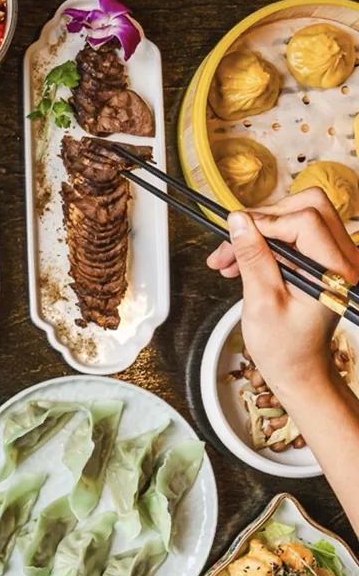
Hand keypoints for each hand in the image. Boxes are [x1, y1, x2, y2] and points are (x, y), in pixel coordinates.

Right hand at [206, 188, 358, 399]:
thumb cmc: (285, 347)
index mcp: (335, 271)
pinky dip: (269, 242)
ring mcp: (337, 258)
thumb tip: (239, 221)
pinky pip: (298, 234)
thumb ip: (253, 257)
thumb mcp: (261, 302)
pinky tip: (244, 261)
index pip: (304, 220)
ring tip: (229, 258)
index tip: (235, 236)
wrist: (300, 368)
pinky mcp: (325, 261)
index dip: (266, 222)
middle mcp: (345, 259)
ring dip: (262, 232)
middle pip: (308, 206)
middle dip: (264, 220)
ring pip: (300, 216)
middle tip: (232, 244)